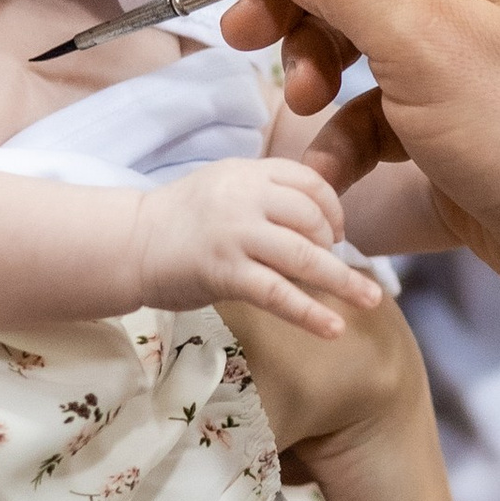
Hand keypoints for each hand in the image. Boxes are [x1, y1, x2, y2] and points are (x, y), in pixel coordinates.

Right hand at [135, 155, 383, 343]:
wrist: (128, 243)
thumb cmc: (179, 221)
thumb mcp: (225, 189)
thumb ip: (267, 195)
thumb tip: (319, 219)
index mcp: (248, 173)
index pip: (310, 182)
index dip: (332, 209)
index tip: (336, 234)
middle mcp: (244, 197)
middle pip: (312, 218)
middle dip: (333, 247)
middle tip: (336, 269)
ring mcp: (235, 234)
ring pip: (304, 257)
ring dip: (343, 282)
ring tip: (371, 299)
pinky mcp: (224, 272)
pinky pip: (279, 294)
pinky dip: (311, 313)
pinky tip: (334, 328)